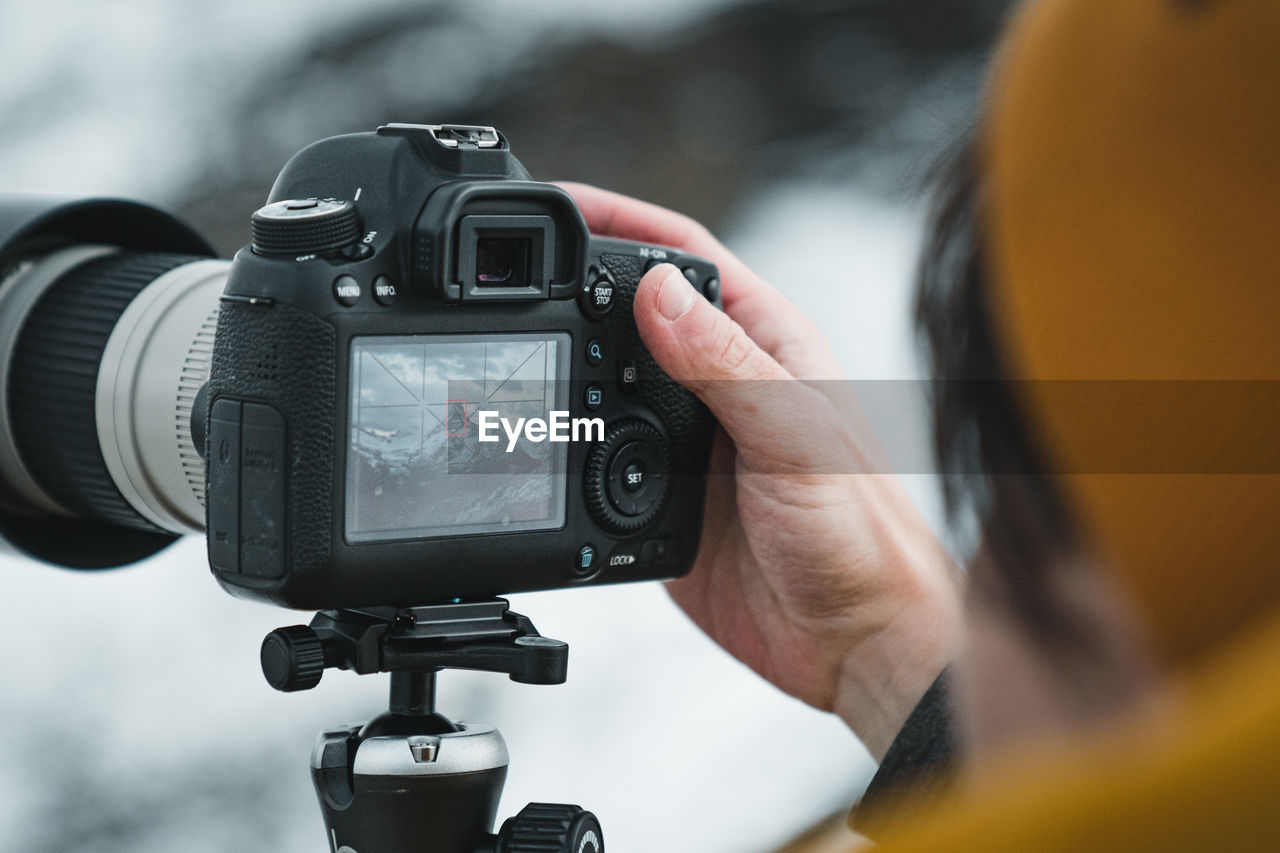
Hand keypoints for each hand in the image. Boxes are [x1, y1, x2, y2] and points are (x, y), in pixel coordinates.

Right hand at [559, 183, 962, 759]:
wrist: (852, 640)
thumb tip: (655, 294)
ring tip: (514, 349)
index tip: (561, 201)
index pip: (682, 257)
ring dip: (565, 363)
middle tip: (515, 276)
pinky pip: (598, 453)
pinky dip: (565, 439)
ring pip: (609, 380)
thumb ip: (725, 366)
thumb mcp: (793, 437)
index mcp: (765, 345)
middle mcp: (723, 384)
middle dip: (574, 286)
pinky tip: (541, 435)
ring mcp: (687, 440)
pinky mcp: (658, 496)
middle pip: (634, 311)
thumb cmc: (860, 534)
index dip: (621, 221)